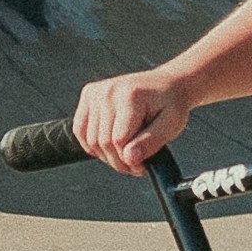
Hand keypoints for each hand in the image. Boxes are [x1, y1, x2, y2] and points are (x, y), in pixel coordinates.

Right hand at [72, 69, 191, 170]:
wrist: (167, 84)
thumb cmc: (171, 105)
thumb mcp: (171, 125)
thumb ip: (150, 142)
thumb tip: (129, 159)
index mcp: (130, 96)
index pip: (119, 141)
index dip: (130, 161)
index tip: (144, 166)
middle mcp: (109, 91)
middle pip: (103, 143)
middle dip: (120, 161)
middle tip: (136, 164)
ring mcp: (96, 92)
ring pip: (91, 141)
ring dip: (107, 155)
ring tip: (127, 153)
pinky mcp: (88, 95)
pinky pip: (80, 131)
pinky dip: (93, 145)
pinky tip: (111, 145)